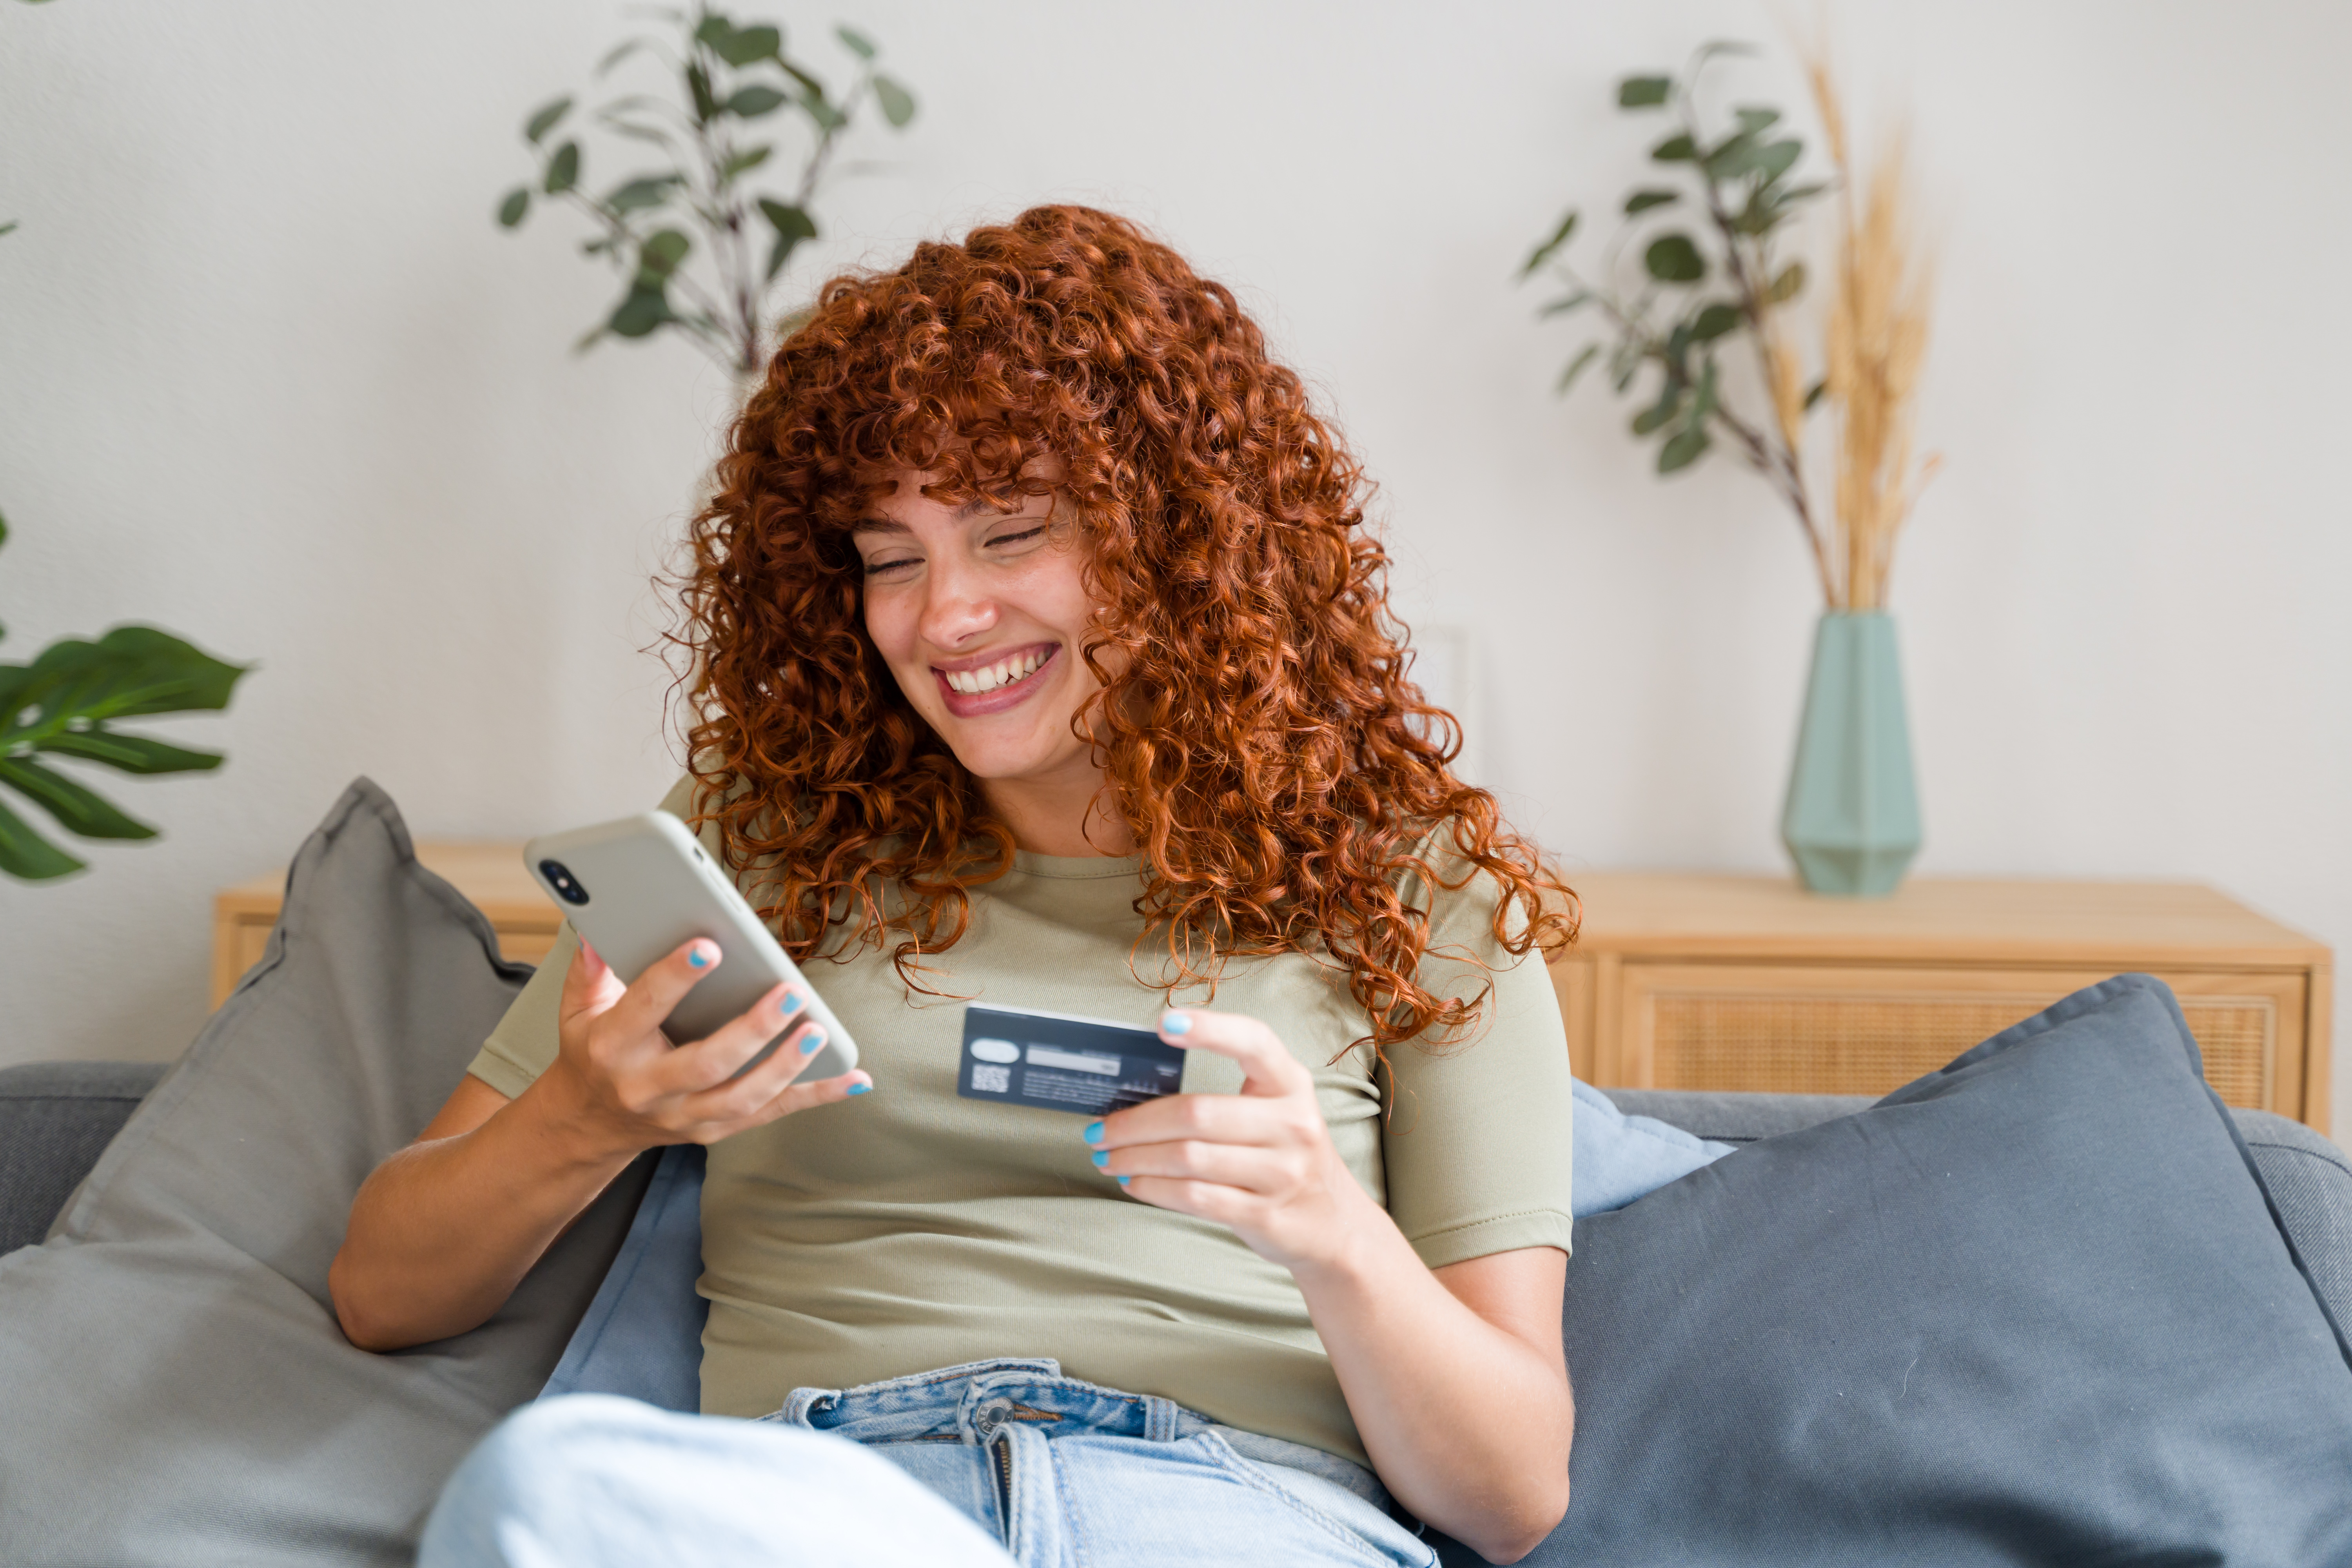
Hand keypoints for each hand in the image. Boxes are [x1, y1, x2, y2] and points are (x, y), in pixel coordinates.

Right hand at [541, 937, 869, 1159]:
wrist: (588, 1123)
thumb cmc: (593, 1052)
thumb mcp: (578, 1009)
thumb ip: (590, 967)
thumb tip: (599, 924)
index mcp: (613, 1047)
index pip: (645, 1008)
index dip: (675, 978)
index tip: (709, 947)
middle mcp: (648, 1087)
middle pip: (706, 1063)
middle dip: (751, 1030)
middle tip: (789, 993)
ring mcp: (683, 1115)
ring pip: (741, 1098)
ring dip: (785, 1067)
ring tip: (817, 1031)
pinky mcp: (712, 1130)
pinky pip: (770, 1114)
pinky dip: (816, 1096)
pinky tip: (854, 1079)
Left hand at [1084, 1007, 1376, 1271]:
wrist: (1334, 1226)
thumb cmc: (1287, 1158)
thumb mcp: (1274, 1113)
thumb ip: (1224, 1097)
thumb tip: (1136, 1097)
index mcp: (1291, 1084)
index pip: (1254, 1042)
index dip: (1211, 1029)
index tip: (1165, 1023)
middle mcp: (1293, 1124)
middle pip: (1197, 1112)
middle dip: (1135, 1123)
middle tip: (1099, 1130)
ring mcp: (1282, 1172)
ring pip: (1188, 1158)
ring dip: (1135, 1157)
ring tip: (1108, 1157)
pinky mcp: (1265, 1214)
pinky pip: (1194, 1197)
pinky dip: (1153, 1189)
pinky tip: (1134, 1182)